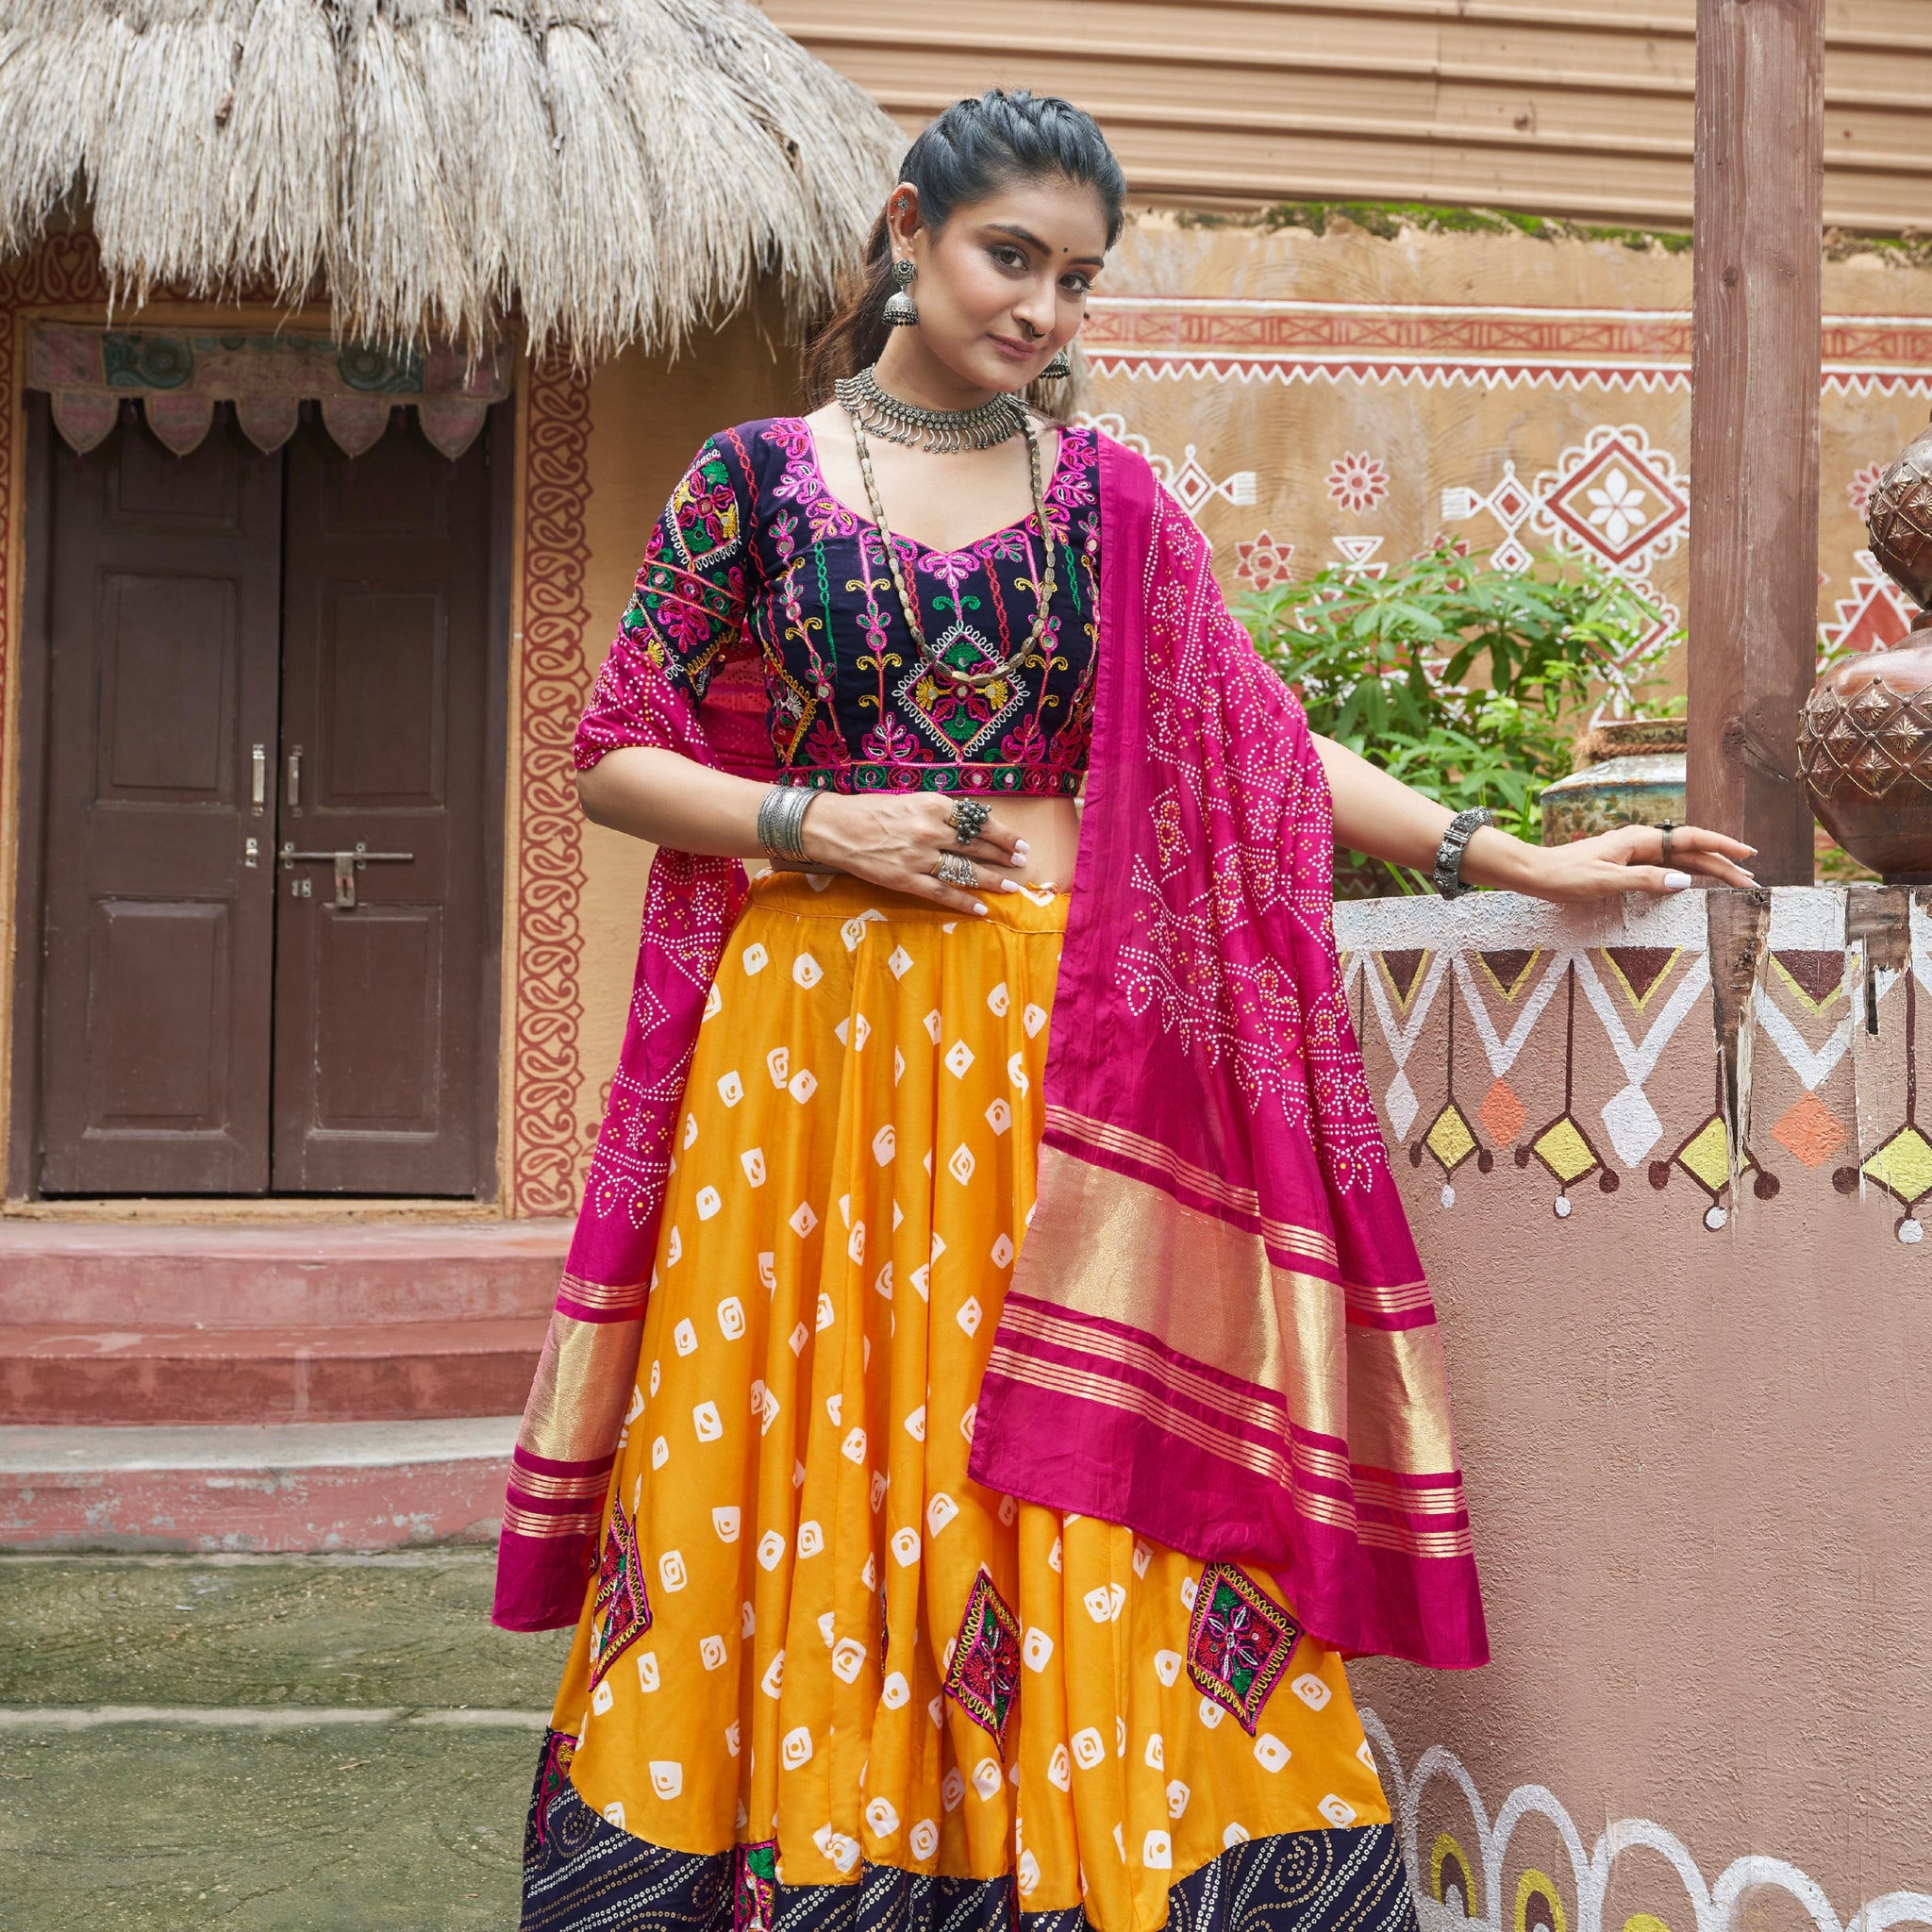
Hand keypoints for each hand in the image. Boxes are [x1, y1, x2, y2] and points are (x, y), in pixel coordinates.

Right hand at [797, 793, 1028, 914]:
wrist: (836, 827)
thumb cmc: (871, 811)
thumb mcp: (911, 801)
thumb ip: (939, 814)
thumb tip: (970, 826)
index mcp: (933, 806)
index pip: (979, 823)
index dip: (1003, 835)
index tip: (1019, 843)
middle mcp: (930, 831)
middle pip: (977, 847)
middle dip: (1003, 857)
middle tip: (1020, 863)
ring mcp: (919, 857)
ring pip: (965, 872)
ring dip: (991, 880)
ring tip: (1010, 887)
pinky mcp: (906, 880)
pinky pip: (942, 893)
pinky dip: (964, 902)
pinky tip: (981, 908)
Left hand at [1490, 821, 1757, 903]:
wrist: (1536, 873)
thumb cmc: (1566, 877)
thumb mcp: (1605, 881)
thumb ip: (1644, 881)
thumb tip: (1684, 881)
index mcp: (1639, 840)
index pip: (1691, 839)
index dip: (1722, 846)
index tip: (1748, 855)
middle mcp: (1641, 842)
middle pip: (1691, 850)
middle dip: (1723, 864)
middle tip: (1751, 882)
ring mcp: (1634, 853)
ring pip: (1680, 859)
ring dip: (1708, 870)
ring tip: (1735, 882)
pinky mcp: (1627, 865)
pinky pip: (1665, 867)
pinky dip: (1686, 874)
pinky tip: (1697, 883)